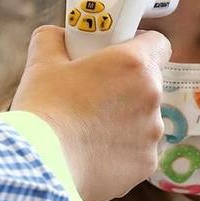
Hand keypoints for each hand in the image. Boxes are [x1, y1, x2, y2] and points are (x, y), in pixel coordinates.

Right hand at [9, 26, 170, 200]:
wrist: (40, 164)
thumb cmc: (43, 108)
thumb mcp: (42, 62)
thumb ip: (55, 39)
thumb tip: (59, 36)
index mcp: (134, 65)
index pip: (160, 44)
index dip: (141, 46)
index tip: (120, 55)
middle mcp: (152, 98)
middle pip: (148, 85)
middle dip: (126, 88)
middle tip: (93, 95)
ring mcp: (151, 134)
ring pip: (143, 120)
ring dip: (123, 121)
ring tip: (88, 131)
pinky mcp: (145, 165)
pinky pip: (137, 151)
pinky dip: (120, 152)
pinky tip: (92, 154)